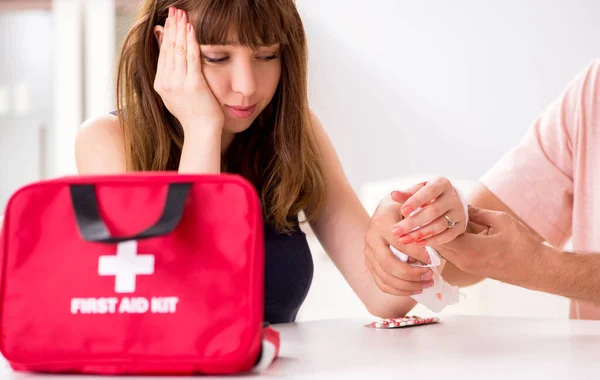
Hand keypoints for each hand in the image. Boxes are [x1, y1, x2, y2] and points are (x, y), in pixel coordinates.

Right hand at [153, 7, 223, 133]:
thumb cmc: (194, 114)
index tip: (169, 19)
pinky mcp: (193, 84)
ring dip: (180, 29)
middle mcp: (166, 82)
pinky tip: (192, 28)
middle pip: (168, 47)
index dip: (166, 34)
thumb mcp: (176, 93)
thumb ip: (171, 74)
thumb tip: (168, 59)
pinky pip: (191, 57)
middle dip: (172, 26)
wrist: (201, 131)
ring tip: (182, 14)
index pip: (162, 53)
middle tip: (174, 10)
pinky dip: (191, 41)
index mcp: (161, 84)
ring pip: (177, 49)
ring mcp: (178, 84)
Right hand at [364, 192, 435, 296]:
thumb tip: (431, 225)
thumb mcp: (412, 204)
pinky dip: (400, 291)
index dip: (419, 254)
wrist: (386, 211)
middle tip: (431, 275)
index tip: (437, 260)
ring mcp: (368, 254)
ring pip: (386, 278)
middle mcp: (370, 239)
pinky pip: (383, 284)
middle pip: (389, 265)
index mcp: (380, 223)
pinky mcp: (369, 265)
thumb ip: (421, 213)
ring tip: (428, 283)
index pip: (401, 244)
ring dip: (409, 286)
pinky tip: (417, 289)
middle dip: (413, 274)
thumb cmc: (404, 208)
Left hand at [390, 177, 465, 246]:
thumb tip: (393, 194)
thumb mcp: (418, 191)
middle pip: (433, 211)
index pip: (430, 191)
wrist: (448, 203)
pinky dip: (431, 241)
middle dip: (412, 223)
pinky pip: (446, 236)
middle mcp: (453, 197)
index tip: (402, 211)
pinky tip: (417, 244)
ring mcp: (459, 213)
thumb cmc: (428, 195)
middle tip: (396, 231)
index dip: (416, 201)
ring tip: (403, 239)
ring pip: (439, 225)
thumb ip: (406, 194)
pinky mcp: (460, 227)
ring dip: (420, 234)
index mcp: (442, 184)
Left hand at [437, 205, 540, 286]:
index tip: (435, 207)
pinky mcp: (470, 268)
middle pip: (437, 243)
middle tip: (436, 211)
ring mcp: (466, 266)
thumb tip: (460, 204)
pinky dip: (450, 242)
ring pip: (443, 250)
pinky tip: (455, 229)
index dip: (436, 220)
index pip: (440, 234)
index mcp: (469, 249)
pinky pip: (452, 254)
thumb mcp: (501, 221)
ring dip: (442, 235)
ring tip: (444, 218)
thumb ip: (477, 213)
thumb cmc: (522, 244)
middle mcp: (463, 261)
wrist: (536, 269)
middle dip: (435, 228)